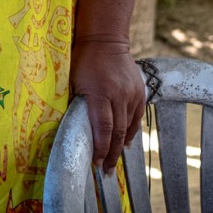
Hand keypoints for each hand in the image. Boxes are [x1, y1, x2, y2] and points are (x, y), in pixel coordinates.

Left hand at [70, 38, 145, 167]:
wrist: (106, 40)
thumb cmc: (83, 60)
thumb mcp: (73, 81)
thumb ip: (76, 104)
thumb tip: (73, 129)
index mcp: (100, 92)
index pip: (103, 127)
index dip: (100, 148)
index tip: (95, 163)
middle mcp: (119, 95)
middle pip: (117, 132)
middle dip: (110, 154)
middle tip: (105, 172)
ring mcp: (132, 94)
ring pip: (128, 127)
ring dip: (120, 146)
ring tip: (112, 162)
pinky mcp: (140, 92)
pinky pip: (136, 118)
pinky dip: (130, 132)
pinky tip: (124, 144)